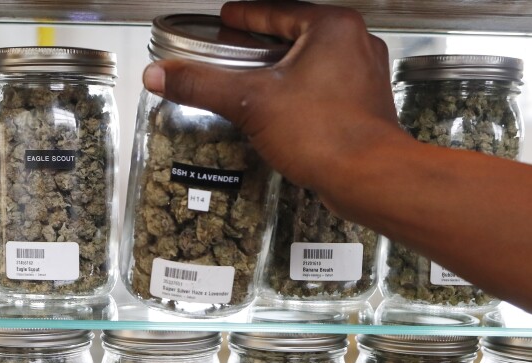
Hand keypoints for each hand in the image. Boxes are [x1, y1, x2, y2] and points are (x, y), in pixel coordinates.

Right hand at [143, 0, 402, 192]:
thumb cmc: (327, 135)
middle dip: (263, 43)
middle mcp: (355, 45)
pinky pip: (326, 88)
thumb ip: (202, 85)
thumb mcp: (250, 103)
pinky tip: (284, 110)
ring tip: (256, 79)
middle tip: (236, 48)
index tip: (229, 18)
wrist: (369, 176)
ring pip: (314, 62)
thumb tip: (163, 74)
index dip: (246, 16)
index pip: (277, 11)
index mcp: (332, 29)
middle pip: (297, 34)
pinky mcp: (364, 106)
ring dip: (284, 69)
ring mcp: (363, 76)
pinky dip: (301, 92)